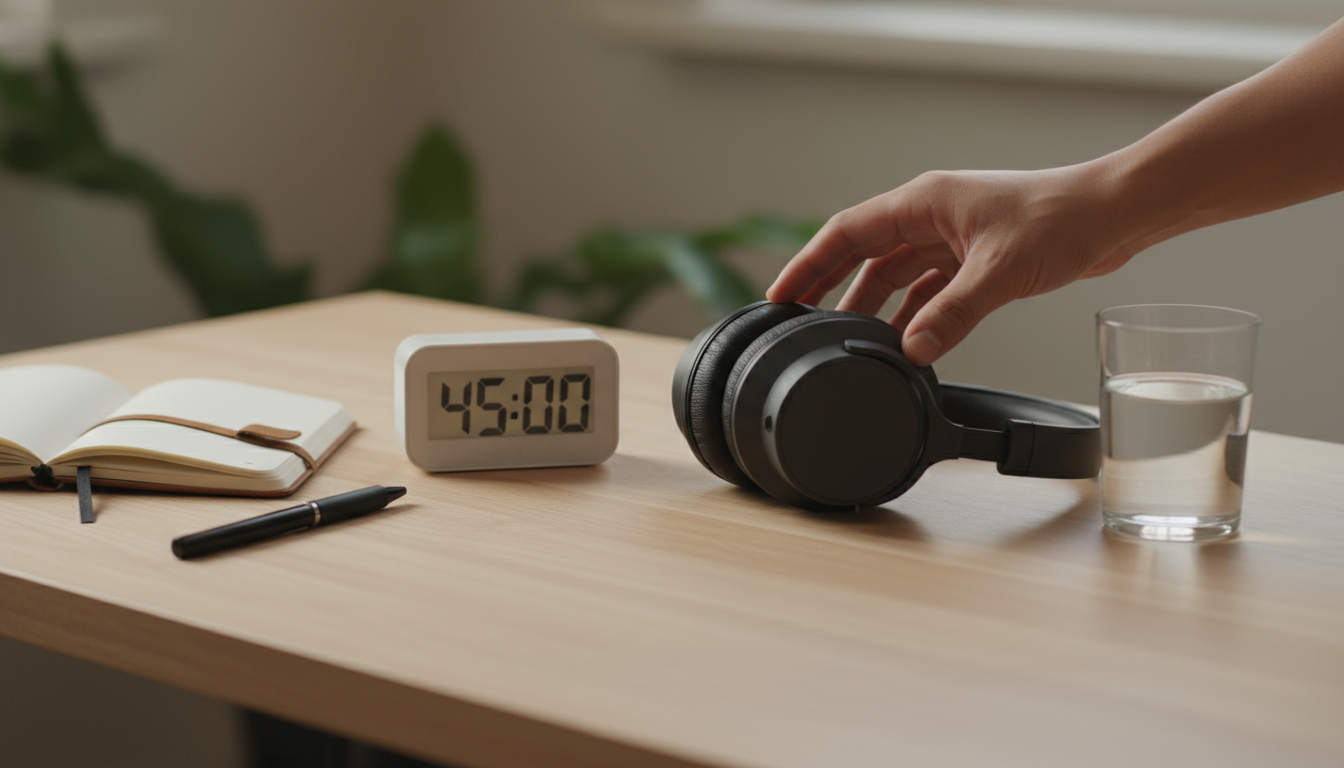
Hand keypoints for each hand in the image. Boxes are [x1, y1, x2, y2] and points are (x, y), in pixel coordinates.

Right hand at [766, 164, 1140, 365]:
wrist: (1115, 213)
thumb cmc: (1062, 218)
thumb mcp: (999, 272)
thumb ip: (952, 316)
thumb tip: (913, 352)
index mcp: (922, 202)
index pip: (845, 233)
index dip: (807, 266)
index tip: (780, 297)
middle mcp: (930, 215)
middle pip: (861, 255)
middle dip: (829, 289)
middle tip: (798, 324)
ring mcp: (951, 236)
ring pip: (894, 275)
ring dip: (872, 307)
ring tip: (846, 342)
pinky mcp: (974, 257)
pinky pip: (928, 289)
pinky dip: (913, 314)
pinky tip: (904, 341)